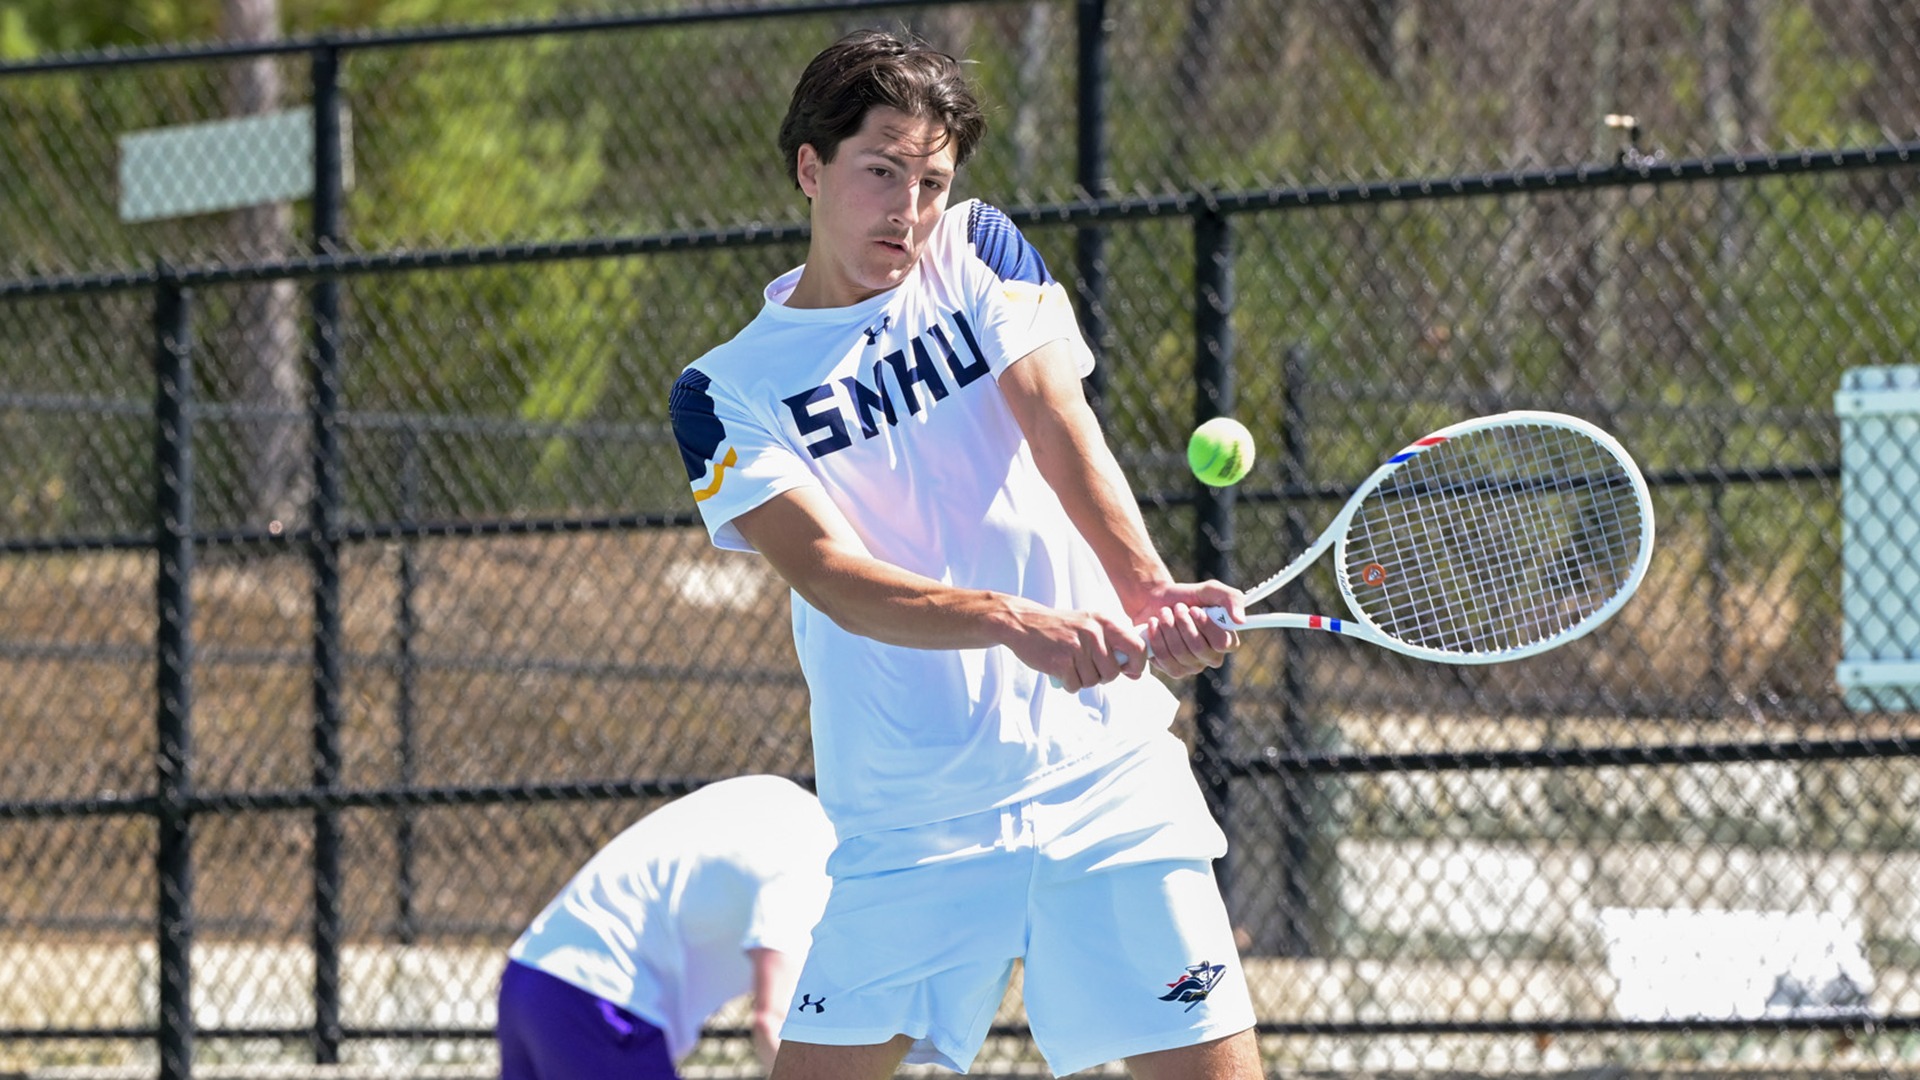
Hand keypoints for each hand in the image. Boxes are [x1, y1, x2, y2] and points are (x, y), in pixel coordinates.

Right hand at [1007, 601, 1147, 692]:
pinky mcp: (1060, 662)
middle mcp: (1093, 633)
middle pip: (1113, 672)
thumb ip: (1112, 643)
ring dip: (1082, 679)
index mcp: (1103, 622)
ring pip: (1093, 681)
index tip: (1129, 671)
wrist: (1023, 623)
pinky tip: (1059, 669)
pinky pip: (1075, 686)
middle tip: (1087, 666)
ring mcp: (1076, 647)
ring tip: (1070, 664)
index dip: (1137, 665)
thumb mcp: (1089, 624)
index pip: (1136, 647)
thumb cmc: (1060, 628)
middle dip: (1102, 676)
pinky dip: (1068, 683)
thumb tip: (1134, 672)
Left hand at [1129, 582, 1244, 678]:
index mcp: (1226, 640)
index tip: (1194, 609)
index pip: (1223, 643)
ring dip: (1168, 628)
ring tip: (1164, 613)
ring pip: (1180, 653)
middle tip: (1177, 608)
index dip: (1206, 626)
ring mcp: (1192, 666)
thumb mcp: (1211, 590)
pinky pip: (1164, 659)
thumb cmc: (1188, 596)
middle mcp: (1212, 657)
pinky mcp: (1172, 669)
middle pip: (1198, 648)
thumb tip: (1241, 620)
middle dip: (1183, 624)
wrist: (1156, 600)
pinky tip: (1154, 625)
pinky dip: (1156, 638)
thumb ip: (1231, 599)